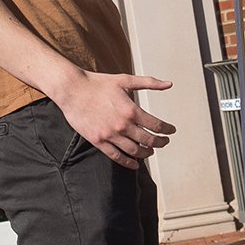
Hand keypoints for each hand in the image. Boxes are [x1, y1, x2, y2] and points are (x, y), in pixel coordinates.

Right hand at [48, 71, 175, 168]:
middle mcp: (122, 125)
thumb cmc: (98, 83)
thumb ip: (149, 83)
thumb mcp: (125, 80)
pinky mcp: (98, 141)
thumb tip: (169, 84)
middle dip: (160, 143)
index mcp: (131, 110)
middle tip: (165, 142)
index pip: (156, 125)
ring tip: (151, 151)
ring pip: (134, 151)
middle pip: (148, 141)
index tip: (171, 131)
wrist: (72, 90)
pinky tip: (135, 164)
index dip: (167, 130)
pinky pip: (116, 156)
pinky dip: (128, 163)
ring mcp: (110, 135)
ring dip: (146, 153)